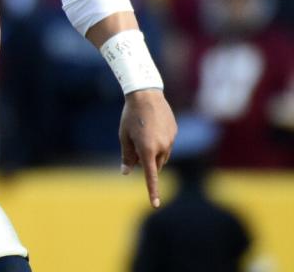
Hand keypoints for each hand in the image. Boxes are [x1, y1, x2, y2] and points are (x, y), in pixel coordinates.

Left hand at [119, 88, 177, 207]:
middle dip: (147, 162)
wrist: (146, 94)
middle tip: (134, 146)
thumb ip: (127, 155)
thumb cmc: (131, 116)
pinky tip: (152, 126)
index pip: (150, 175)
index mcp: (147, 150)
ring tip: (143, 132)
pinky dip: (160, 141)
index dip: (152, 190)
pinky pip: (168, 143)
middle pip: (155, 165)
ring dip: (154, 152)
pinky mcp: (174, 132)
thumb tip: (127, 171)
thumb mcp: (124, 136)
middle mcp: (162, 147)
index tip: (155, 204)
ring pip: (163, 155)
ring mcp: (171, 140)